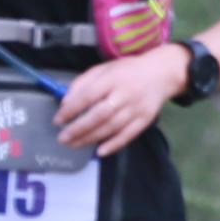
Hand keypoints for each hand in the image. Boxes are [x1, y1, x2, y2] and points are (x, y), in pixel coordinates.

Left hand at [55, 44, 188, 158]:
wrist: (161, 74)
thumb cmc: (127, 71)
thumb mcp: (104, 69)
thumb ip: (83, 82)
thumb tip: (66, 102)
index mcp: (112, 78)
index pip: (88, 95)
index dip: (71, 109)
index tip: (58, 120)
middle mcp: (125, 94)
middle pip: (100, 115)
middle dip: (79, 128)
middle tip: (62, 138)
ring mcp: (136, 108)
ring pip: (112, 127)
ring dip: (91, 138)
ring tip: (74, 144)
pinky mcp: (145, 120)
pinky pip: (128, 135)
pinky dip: (113, 145)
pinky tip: (99, 151)